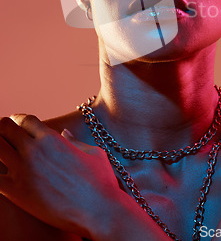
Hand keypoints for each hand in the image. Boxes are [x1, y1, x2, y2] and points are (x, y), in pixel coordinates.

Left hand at [0, 115, 120, 237]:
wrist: (99, 211)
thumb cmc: (101, 181)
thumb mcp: (93, 153)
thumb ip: (75, 141)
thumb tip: (64, 133)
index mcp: (51, 138)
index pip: (23, 120)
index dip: (17, 122)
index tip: (15, 128)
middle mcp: (34, 150)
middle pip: (4, 128)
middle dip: (2, 132)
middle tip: (5, 142)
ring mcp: (23, 171)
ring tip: (2, 159)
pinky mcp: (16, 193)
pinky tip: (3, 179)